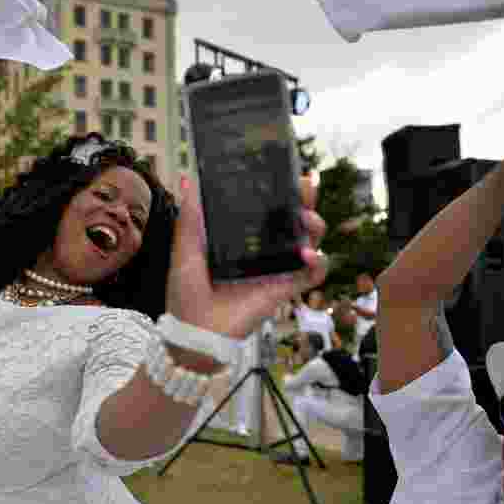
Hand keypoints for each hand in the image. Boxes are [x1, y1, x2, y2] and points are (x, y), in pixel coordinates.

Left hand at [166, 175, 327, 339]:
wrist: (193, 331)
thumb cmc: (186, 292)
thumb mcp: (185, 250)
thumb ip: (191, 218)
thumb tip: (187, 180)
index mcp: (241, 238)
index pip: (267, 209)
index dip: (282, 191)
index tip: (289, 173)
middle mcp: (263, 251)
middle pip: (294, 221)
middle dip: (306, 201)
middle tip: (307, 188)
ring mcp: (276, 270)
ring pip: (310, 242)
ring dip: (316, 227)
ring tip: (307, 221)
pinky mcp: (284, 290)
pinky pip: (313, 275)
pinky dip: (318, 263)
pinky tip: (308, 255)